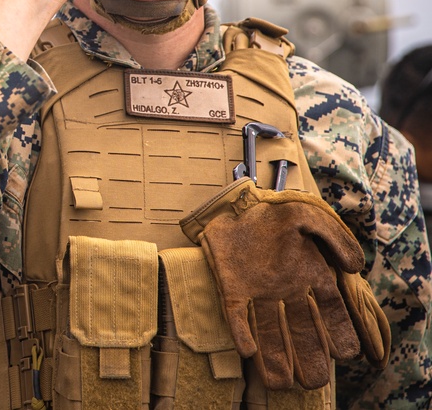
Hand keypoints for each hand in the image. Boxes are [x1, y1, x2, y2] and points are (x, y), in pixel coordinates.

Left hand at [180, 179, 382, 390]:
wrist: (235, 202)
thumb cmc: (275, 211)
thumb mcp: (308, 215)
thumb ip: (335, 236)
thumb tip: (356, 265)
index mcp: (309, 275)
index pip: (329, 311)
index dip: (338, 332)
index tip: (346, 353)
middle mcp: (286, 290)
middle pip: (301, 330)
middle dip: (308, 356)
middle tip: (315, 381)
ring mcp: (257, 292)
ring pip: (269, 331)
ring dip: (274, 356)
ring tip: (282, 384)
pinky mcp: (231, 289)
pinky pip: (235, 315)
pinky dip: (241, 333)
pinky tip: (247, 351)